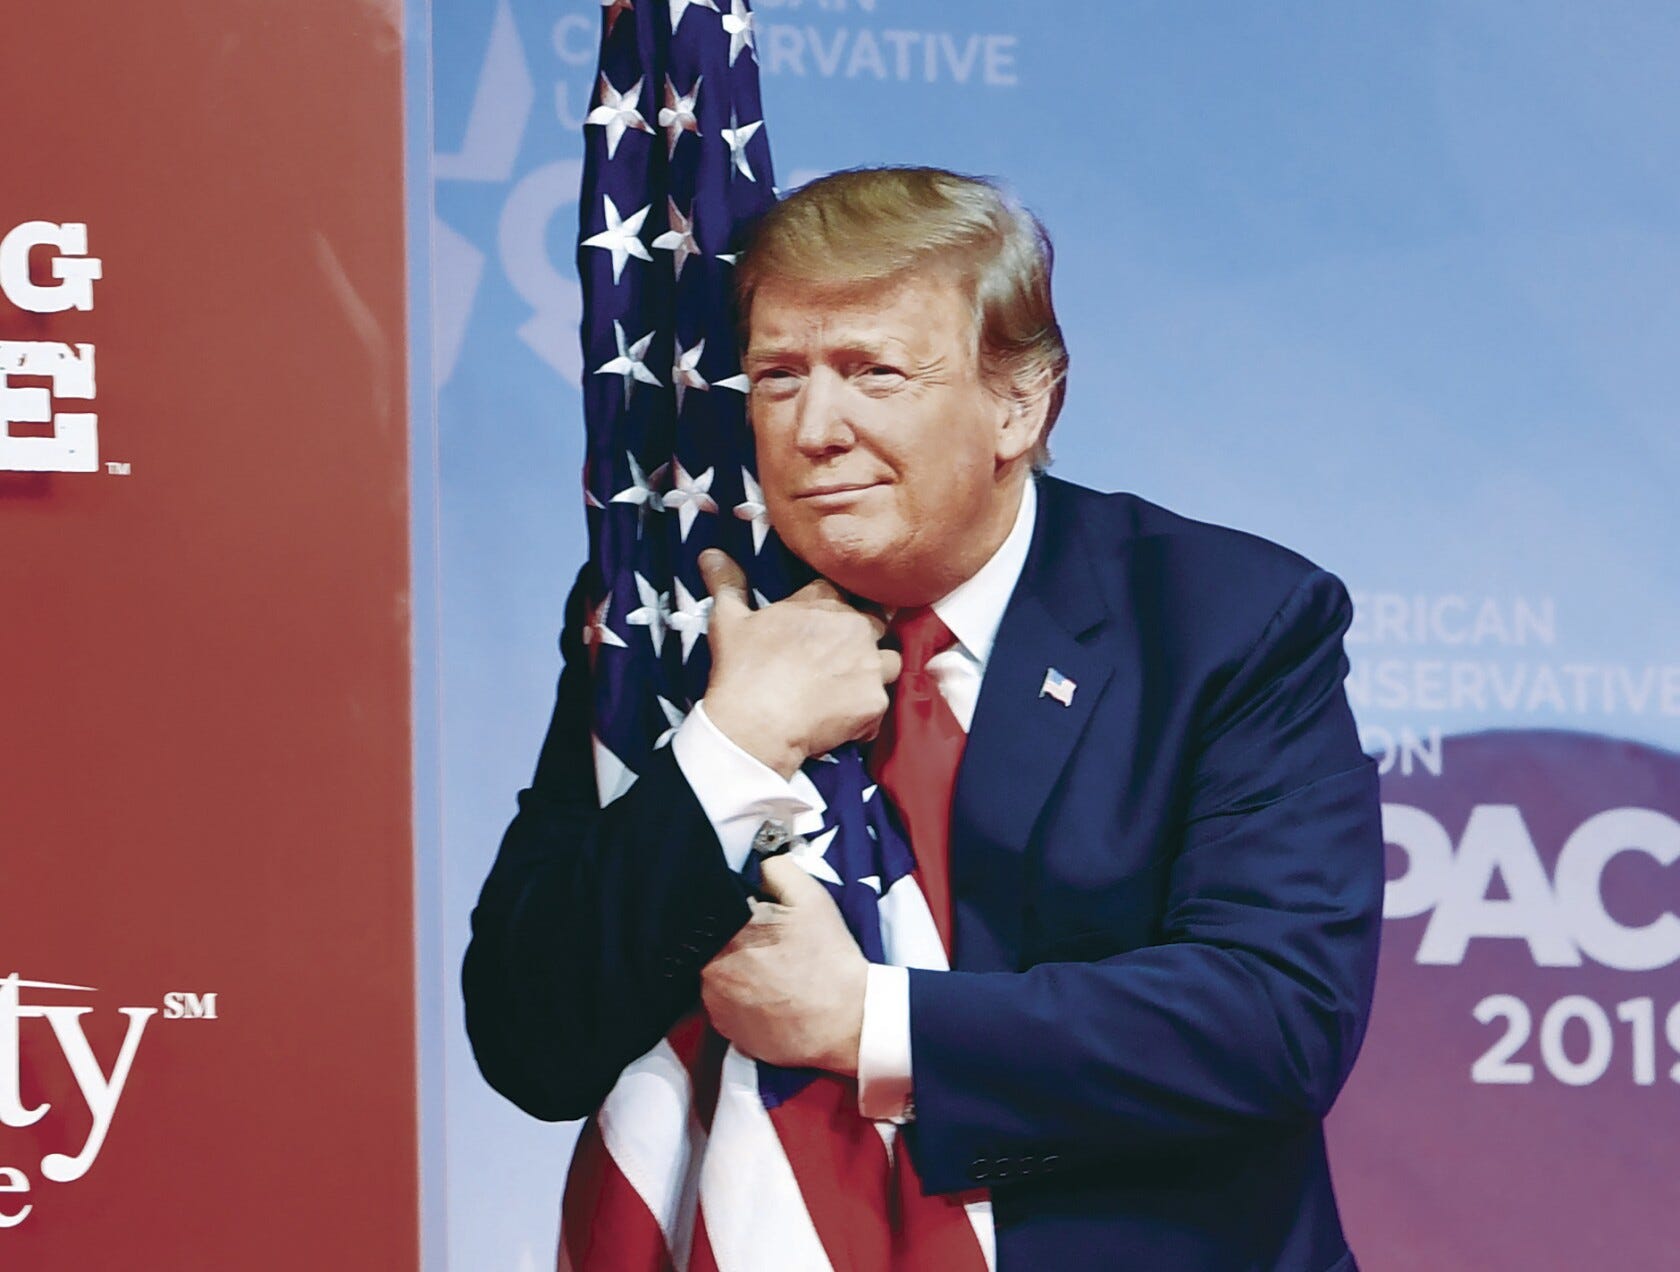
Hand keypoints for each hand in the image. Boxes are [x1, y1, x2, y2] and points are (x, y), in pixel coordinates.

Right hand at [699, 549, 901, 777]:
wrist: (755, 724)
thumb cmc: (742, 669)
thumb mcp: (728, 620)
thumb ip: (727, 583)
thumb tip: (710, 554)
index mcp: (824, 601)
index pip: (843, 591)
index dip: (835, 608)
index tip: (823, 625)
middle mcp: (855, 627)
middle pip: (877, 622)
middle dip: (863, 637)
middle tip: (836, 660)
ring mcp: (870, 664)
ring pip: (890, 661)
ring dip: (874, 672)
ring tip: (846, 689)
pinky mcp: (875, 701)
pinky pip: (880, 705)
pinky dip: (865, 714)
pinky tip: (841, 721)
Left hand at [700, 854, 868, 1074]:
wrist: (845, 1022)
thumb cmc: (827, 958)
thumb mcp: (810, 898)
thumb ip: (776, 869)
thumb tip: (756, 861)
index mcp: (725, 931)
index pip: (711, 911)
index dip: (732, 911)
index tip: (754, 918)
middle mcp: (709, 968)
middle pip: (710, 942)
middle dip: (732, 938)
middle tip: (767, 945)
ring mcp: (714, 1003)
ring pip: (715, 973)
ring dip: (733, 968)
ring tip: (770, 972)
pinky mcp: (724, 1029)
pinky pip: (723, 1004)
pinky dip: (738, 998)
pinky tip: (766, 995)